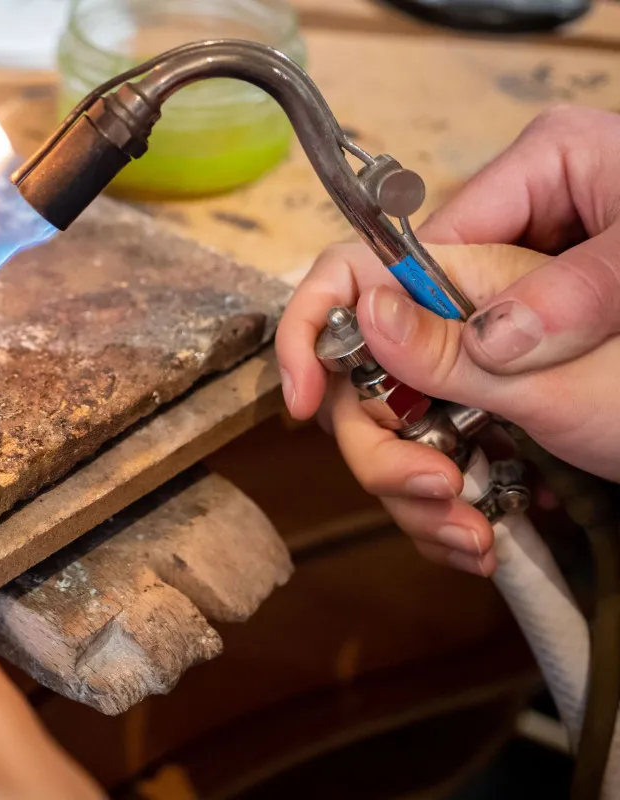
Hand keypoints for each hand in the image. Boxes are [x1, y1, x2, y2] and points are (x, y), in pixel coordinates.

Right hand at [275, 106, 619, 574]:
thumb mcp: (601, 344)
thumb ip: (484, 328)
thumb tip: (373, 314)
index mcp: (524, 196)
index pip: (369, 252)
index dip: (317, 326)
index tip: (304, 400)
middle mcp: (497, 256)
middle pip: (373, 345)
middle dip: (382, 435)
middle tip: (427, 490)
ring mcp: (497, 322)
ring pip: (398, 403)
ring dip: (415, 481)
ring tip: (467, 531)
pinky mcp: (506, 379)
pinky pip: (441, 431)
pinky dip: (447, 495)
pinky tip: (479, 532)